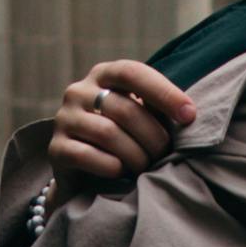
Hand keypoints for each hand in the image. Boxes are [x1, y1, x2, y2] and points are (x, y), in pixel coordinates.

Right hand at [46, 56, 194, 188]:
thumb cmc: (123, 138)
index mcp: (103, 74)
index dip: (164, 92)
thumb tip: (188, 114)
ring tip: (146, 166)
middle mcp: (79, 91)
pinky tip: (121, 173)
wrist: (84, 174)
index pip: (133, 73)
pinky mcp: (56, 148)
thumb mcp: (139, 115)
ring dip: (136, 155)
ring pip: (109, 134)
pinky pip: (88, 156)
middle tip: (164, 154)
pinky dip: (112, 167)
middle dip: (153, 137)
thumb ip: (156, 108)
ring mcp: (64, 118)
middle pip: (126, 109)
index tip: (189, 116)